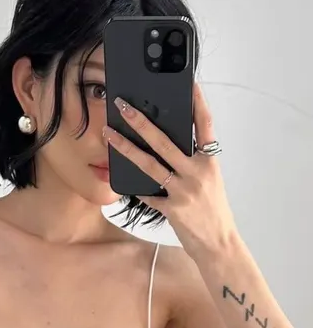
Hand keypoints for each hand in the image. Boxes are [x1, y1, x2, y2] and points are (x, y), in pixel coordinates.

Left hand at [103, 82, 237, 255]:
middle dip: (141, 121)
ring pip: (150, 164)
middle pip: (165, 141)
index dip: (197, 102)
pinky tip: (122, 177)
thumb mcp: (209, 180)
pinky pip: (148, 193)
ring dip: (126, 147)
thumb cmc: (212, 211)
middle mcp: (197, 172)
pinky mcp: (172, 208)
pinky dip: (137, 187)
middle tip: (123, 106)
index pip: (204, 124)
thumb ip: (192, 162)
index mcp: (209, 161)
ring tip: (109, 134)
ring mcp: (183, 190)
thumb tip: (167, 147)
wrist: (218, 243)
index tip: (187, 83)